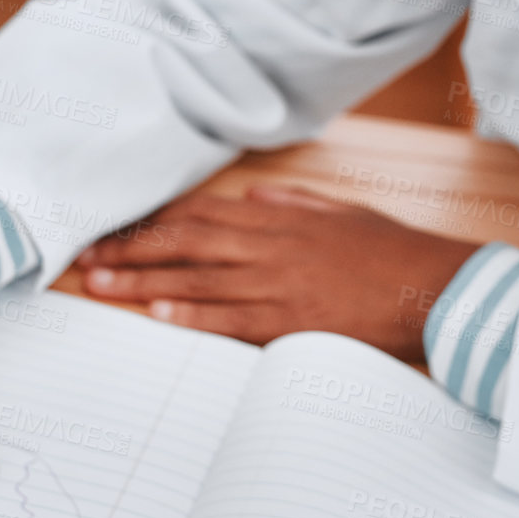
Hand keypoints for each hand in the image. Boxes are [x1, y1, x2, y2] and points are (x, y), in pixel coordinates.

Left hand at [77, 183, 481, 360]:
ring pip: (198, 279)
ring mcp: (279, 284)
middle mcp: (272, 246)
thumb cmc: (391, 250)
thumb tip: (255, 196)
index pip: (204, 213)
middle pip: (187, 243)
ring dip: (144, 282)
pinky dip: (194, 314)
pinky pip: (232, 317)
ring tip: (101, 285)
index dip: (154, 220)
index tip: (116, 225)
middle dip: (132, 249)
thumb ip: (294, 202)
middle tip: (86, 255)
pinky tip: (158, 313)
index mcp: (282, 218)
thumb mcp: (342, 210)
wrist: (431, 287)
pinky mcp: (291, 321)